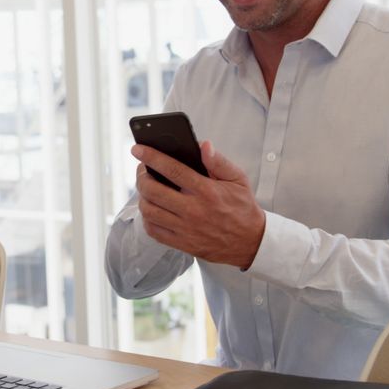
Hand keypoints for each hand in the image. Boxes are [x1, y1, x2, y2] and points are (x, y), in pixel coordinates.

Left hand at [133, 140, 265, 268]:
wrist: (251, 242)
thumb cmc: (242, 206)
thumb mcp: (237, 179)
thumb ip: (219, 161)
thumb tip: (203, 145)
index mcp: (207, 191)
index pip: (172, 170)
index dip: (151, 157)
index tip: (137, 149)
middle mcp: (194, 210)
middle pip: (153, 191)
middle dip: (141, 176)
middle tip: (142, 170)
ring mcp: (186, 229)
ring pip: (149, 211)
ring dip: (142, 197)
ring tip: (147, 189)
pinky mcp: (183, 244)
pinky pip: (153, 231)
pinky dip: (147, 218)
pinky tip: (152, 209)